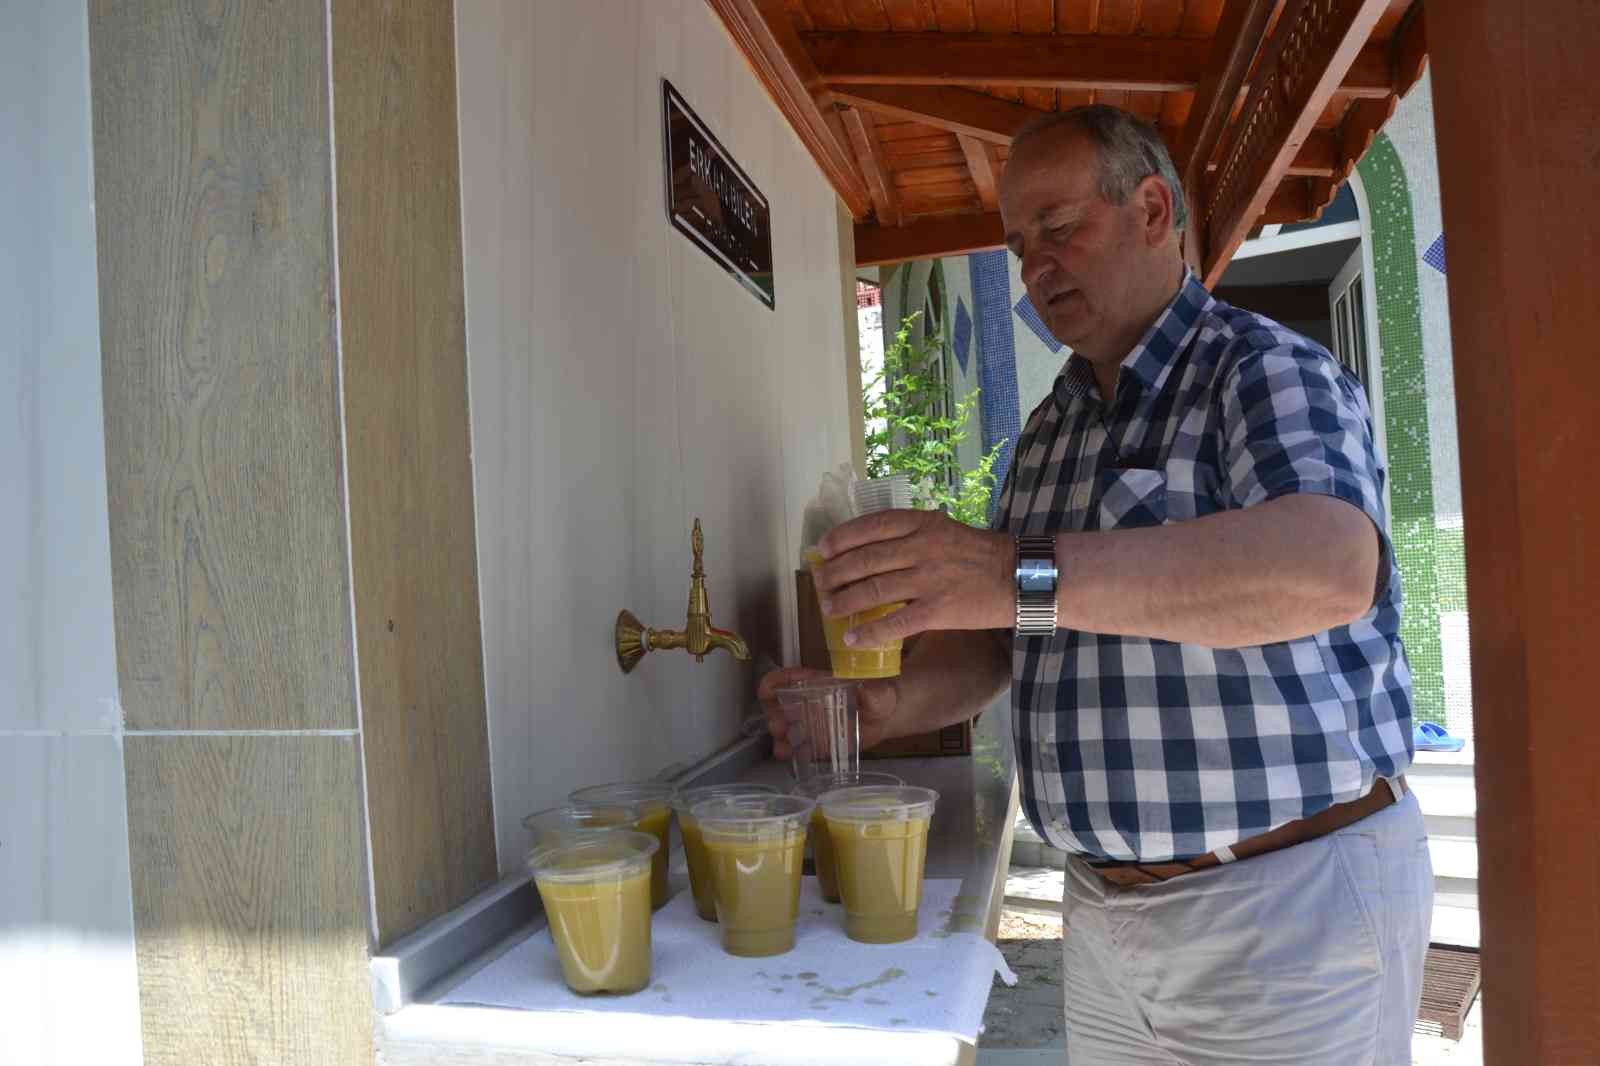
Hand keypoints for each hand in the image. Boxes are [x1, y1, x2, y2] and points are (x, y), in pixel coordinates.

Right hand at [758, 666, 901, 760]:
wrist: (886, 717)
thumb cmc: (879, 696)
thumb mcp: (877, 690)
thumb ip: (872, 691)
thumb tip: (866, 690)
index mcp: (818, 684)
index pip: (789, 678)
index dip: (774, 683)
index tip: (767, 692)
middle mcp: (809, 702)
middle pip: (782, 705)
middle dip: (776, 715)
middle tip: (779, 727)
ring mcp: (812, 723)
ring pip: (788, 728)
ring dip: (781, 736)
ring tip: (782, 747)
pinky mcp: (819, 742)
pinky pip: (802, 746)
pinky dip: (793, 752)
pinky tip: (790, 757)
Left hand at [810, 509, 1015, 645]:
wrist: (1020, 577)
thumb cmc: (981, 554)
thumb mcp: (945, 530)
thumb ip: (913, 535)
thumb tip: (872, 549)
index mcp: (923, 524)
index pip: (871, 526)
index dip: (842, 538)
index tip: (823, 549)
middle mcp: (922, 548)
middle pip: (865, 560)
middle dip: (835, 573)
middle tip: (819, 583)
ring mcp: (929, 580)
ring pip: (873, 591)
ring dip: (844, 601)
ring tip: (828, 609)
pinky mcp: (937, 610)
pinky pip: (894, 623)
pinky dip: (868, 632)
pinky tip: (852, 638)